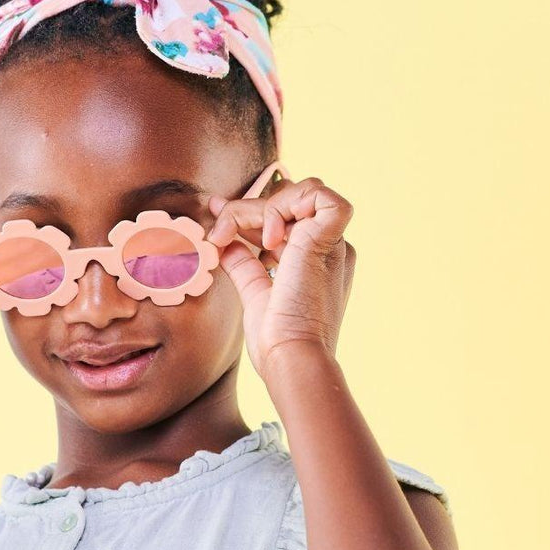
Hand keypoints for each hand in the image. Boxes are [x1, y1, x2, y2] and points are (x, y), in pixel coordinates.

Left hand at [205, 176, 355, 381]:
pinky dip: (284, 204)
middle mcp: (329, 248)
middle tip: (217, 234)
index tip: (217, 212)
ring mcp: (332, 243)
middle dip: (245, 212)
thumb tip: (223, 240)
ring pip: (298, 193)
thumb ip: (244, 263)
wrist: (292, 357)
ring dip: (259, 209)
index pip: (285, 219)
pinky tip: (266, 237)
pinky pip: (317, 192)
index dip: (250, 212)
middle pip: (288, 203)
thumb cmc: (276, 338)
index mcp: (317, 261)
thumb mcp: (255, 291)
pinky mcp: (330, 237)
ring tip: (232, 237)